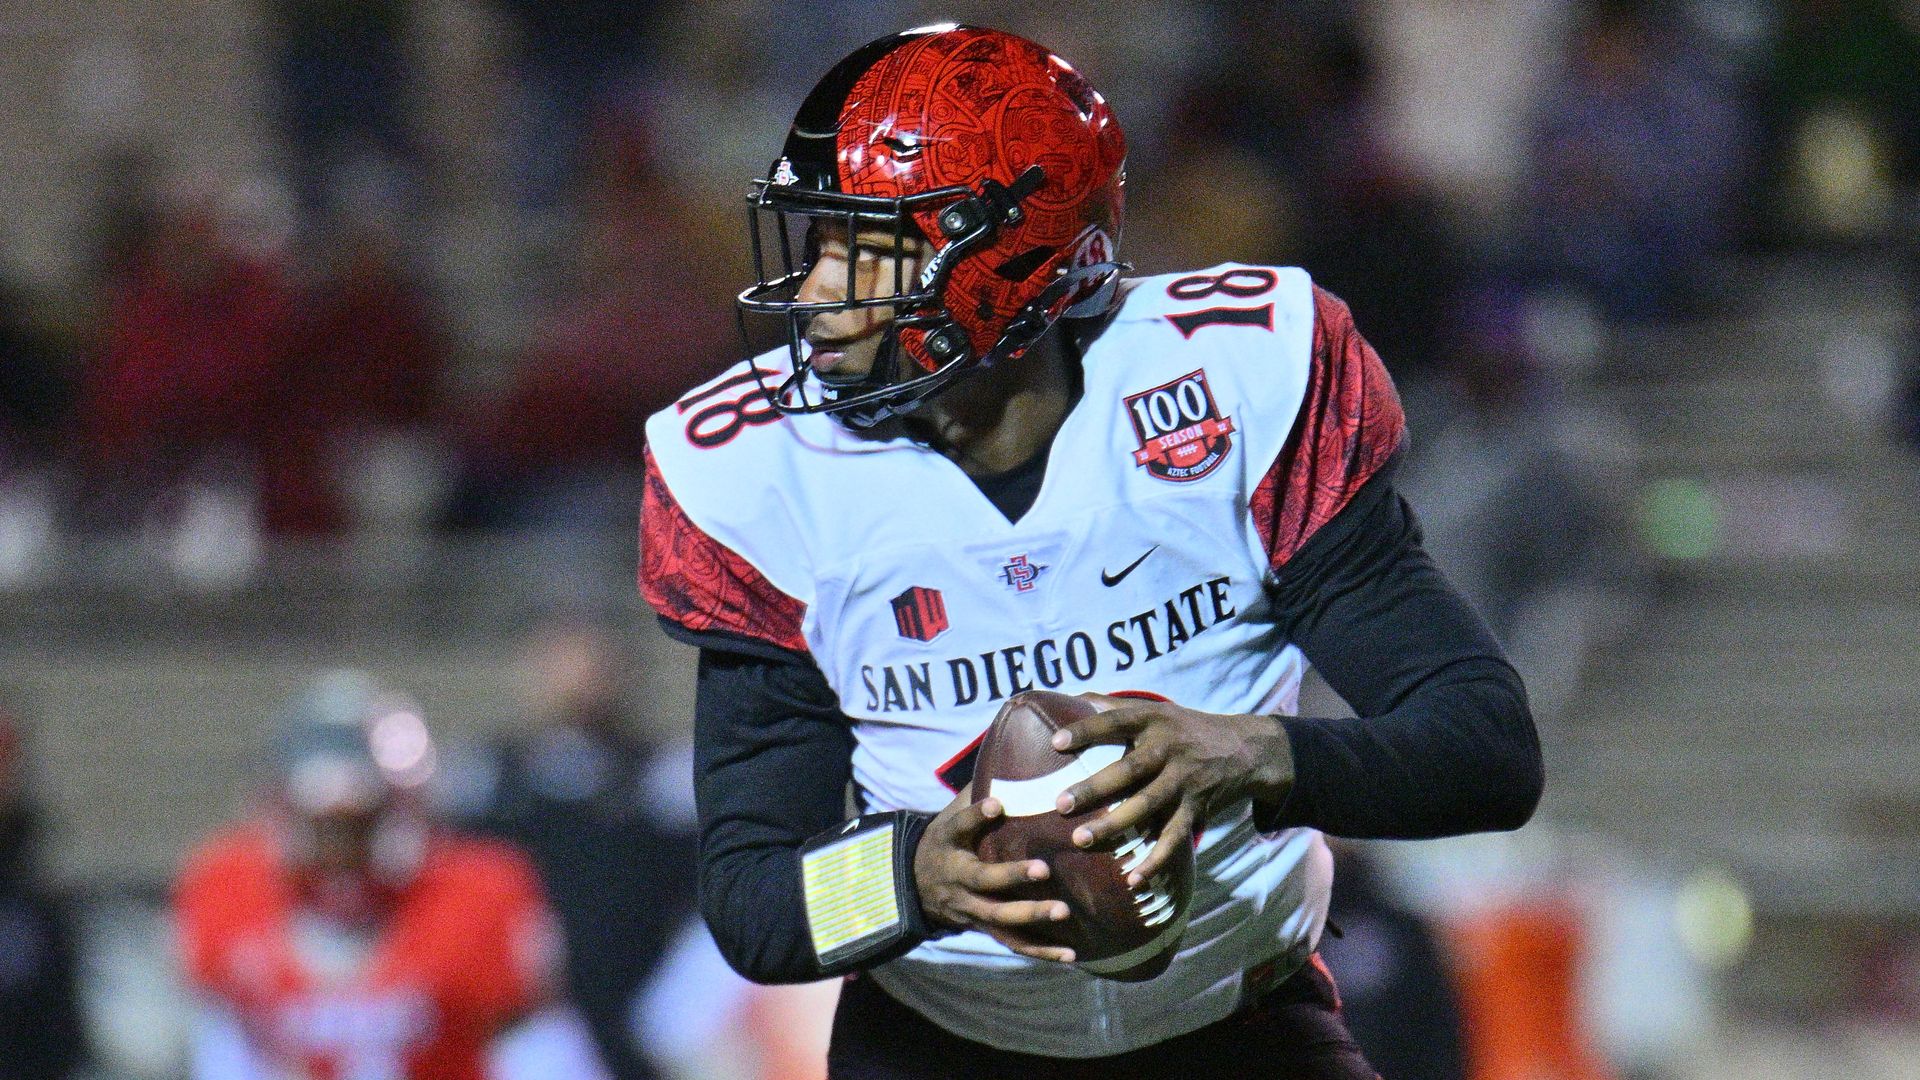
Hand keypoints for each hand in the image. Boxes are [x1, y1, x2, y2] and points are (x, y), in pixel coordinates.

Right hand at [913, 787, 1076, 961]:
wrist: (915, 886)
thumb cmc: (946, 842)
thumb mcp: (949, 818)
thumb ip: (976, 795)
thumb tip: (1007, 757)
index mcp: (948, 845)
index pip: (959, 826)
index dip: (975, 816)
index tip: (996, 805)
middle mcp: (957, 879)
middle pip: (984, 880)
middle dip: (1013, 876)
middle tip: (1044, 869)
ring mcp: (970, 909)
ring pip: (1000, 918)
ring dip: (1031, 916)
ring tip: (1064, 912)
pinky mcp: (983, 929)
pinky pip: (1011, 943)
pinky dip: (1040, 952)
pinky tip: (1070, 956)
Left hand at [1051, 694, 1292, 885]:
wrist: (1244, 750)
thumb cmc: (1185, 730)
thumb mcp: (1157, 711)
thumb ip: (1116, 707)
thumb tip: (1072, 699)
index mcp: (1154, 721)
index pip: (1116, 722)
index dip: (1087, 730)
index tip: (1056, 742)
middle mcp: (1169, 749)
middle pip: (1129, 769)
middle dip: (1094, 788)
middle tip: (1061, 804)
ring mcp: (1184, 781)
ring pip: (1147, 805)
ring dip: (1114, 825)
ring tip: (1081, 839)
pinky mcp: (1197, 808)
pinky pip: (1174, 837)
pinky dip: (1155, 860)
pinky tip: (1132, 878)